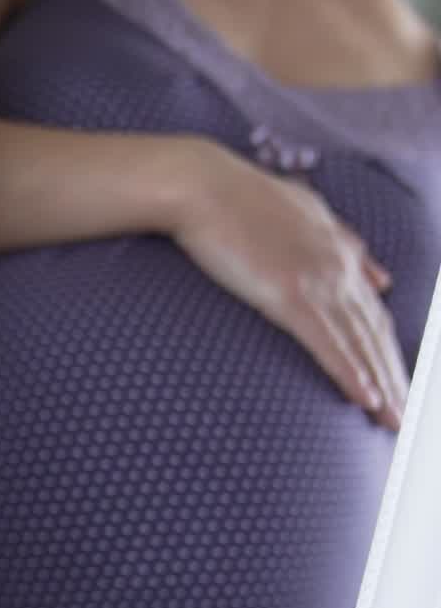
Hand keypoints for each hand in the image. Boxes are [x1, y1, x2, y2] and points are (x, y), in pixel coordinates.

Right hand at [172, 140, 406, 428]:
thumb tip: (379, 279)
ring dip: (381, 386)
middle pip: (376, 335)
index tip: (396, 383)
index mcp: (339, 250)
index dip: (388, 351)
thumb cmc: (237, 196)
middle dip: (394, 379)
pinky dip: (349, 373)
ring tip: (392, 422)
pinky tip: (364, 400)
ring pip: (360, 344)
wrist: (202, 185)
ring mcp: (317, 282)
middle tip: (405, 420)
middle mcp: (338, 268)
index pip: (374, 313)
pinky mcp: (289, 295)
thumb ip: (346, 244)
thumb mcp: (305, 212)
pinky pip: (328, 344)